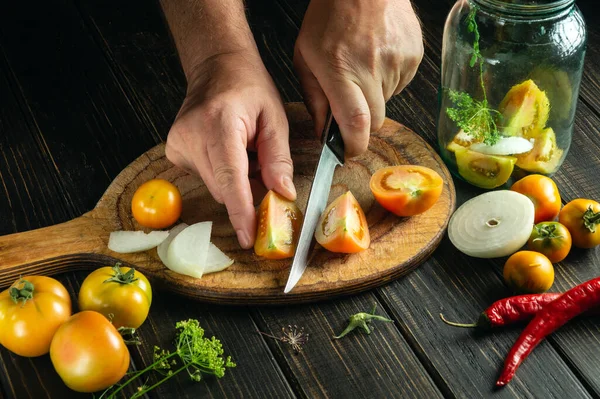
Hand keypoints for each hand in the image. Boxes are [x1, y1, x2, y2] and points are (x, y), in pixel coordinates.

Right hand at [165, 51, 295, 248]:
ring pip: (215, 186)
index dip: (240, 211)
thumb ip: (278, 159)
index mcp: (219, 123)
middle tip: (267, 178)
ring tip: (246, 151)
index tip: (248, 237)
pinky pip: (206, 177)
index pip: (230, 178)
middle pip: (223, 188)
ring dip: (236, 180)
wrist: (217, 67)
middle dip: (248, 193)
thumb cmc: (248, 88)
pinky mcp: (175, 152)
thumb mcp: (275, 118)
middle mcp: (191, 135)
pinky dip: (223, 173)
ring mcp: (178, 144)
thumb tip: (281, 195)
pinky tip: (230, 152)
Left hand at [294, 0, 423, 157]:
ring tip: (361, 69)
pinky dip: (387, 81)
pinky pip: (400, 84)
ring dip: (374, 97)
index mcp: (340, 70)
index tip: (347, 151)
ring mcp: (397, 62)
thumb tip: (323, 130)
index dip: (354, 145)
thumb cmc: (329, 16)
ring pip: (387, 103)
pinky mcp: (414, 56)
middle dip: (362, 125)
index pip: (356, 123)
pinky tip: (376, 58)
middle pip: (376, 122)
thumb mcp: (305, 56)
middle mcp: (372, 68)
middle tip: (349, 106)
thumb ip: (314, 98)